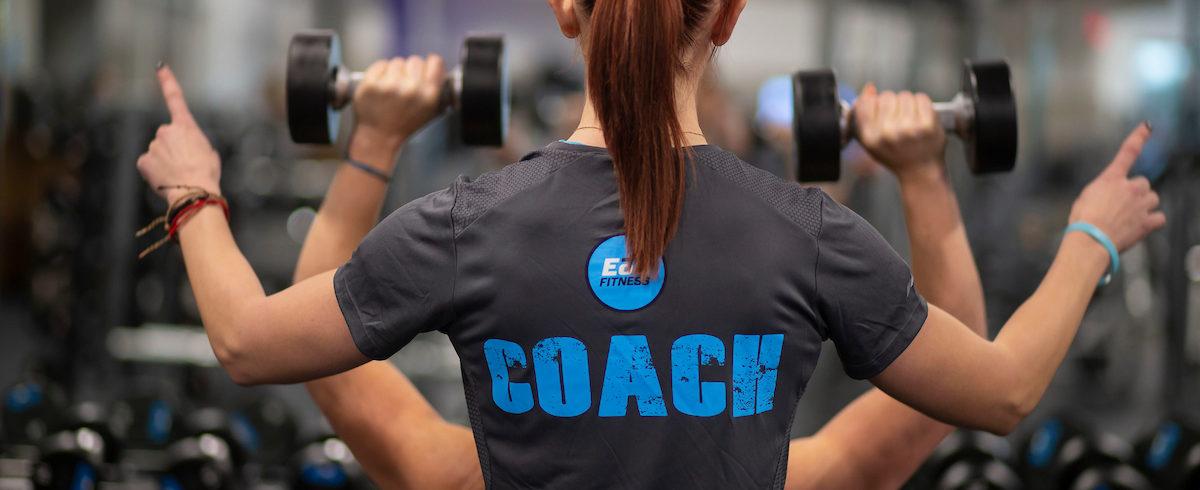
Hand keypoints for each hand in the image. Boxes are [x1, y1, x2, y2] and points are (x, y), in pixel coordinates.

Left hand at [137, 66, 220, 201]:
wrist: (194, 190)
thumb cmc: (206, 173)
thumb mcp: (209, 152)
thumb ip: (194, 143)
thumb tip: (185, 150)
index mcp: (186, 126)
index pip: (176, 98)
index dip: (168, 81)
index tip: (160, 67)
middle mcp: (166, 130)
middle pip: (166, 138)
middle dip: (172, 149)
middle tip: (185, 165)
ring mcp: (153, 145)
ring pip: (157, 153)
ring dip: (165, 162)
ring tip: (178, 175)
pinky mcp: (143, 160)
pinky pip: (148, 165)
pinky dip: (154, 172)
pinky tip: (165, 179)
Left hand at [352, 55, 445, 148]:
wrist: (380, 137)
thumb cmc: (405, 124)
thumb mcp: (430, 111)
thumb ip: (436, 89)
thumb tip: (439, 69)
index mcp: (429, 95)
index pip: (435, 61)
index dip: (429, 65)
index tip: (424, 69)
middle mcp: (411, 89)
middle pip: (415, 60)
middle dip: (410, 70)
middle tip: (405, 84)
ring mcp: (389, 86)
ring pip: (397, 62)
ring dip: (395, 72)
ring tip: (392, 88)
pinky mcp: (371, 84)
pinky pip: (380, 65)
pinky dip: (380, 72)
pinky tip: (381, 86)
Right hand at [854, 84, 947, 180]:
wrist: (920, 172)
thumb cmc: (895, 155)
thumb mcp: (871, 141)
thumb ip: (863, 115)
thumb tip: (869, 88)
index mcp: (870, 137)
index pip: (866, 103)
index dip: (874, 102)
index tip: (881, 110)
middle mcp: (887, 133)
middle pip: (886, 96)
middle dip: (892, 104)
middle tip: (898, 119)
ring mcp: (908, 128)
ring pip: (904, 95)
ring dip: (908, 103)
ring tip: (910, 119)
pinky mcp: (927, 124)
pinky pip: (921, 98)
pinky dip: (922, 104)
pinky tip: (920, 117)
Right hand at [1069, 123, 1165, 251]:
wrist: (1090, 240)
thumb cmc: (1082, 221)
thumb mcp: (1086, 198)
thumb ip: (1104, 191)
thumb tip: (1113, 198)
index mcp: (1111, 179)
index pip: (1127, 152)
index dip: (1138, 137)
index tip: (1148, 125)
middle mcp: (1130, 187)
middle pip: (1143, 184)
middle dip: (1136, 193)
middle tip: (1121, 207)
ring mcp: (1141, 204)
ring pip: (1153, 199)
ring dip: (1144, 206)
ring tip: (1127, 219)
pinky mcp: (1148, 221)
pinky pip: (1159, 217)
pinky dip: (1151, 222)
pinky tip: (1139, 227)